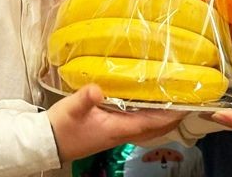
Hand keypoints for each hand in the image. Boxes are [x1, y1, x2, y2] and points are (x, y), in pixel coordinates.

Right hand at [47, 84, 187, 162]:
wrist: (46, 143)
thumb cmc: (60, 126)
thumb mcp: (72, 109)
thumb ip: (85, 99)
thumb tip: (97, 90)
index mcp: (117, 129)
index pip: (151, 123)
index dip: (169, 115)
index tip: (186, 105)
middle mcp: (121, 134)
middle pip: (154, 129)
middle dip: (171, 118)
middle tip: (185, 102)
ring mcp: (116, 134)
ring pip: (147, 128)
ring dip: (161, 118)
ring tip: (172, 102)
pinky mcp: (110, 131)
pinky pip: (136, 125)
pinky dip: (148, 117)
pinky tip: (147, 105)